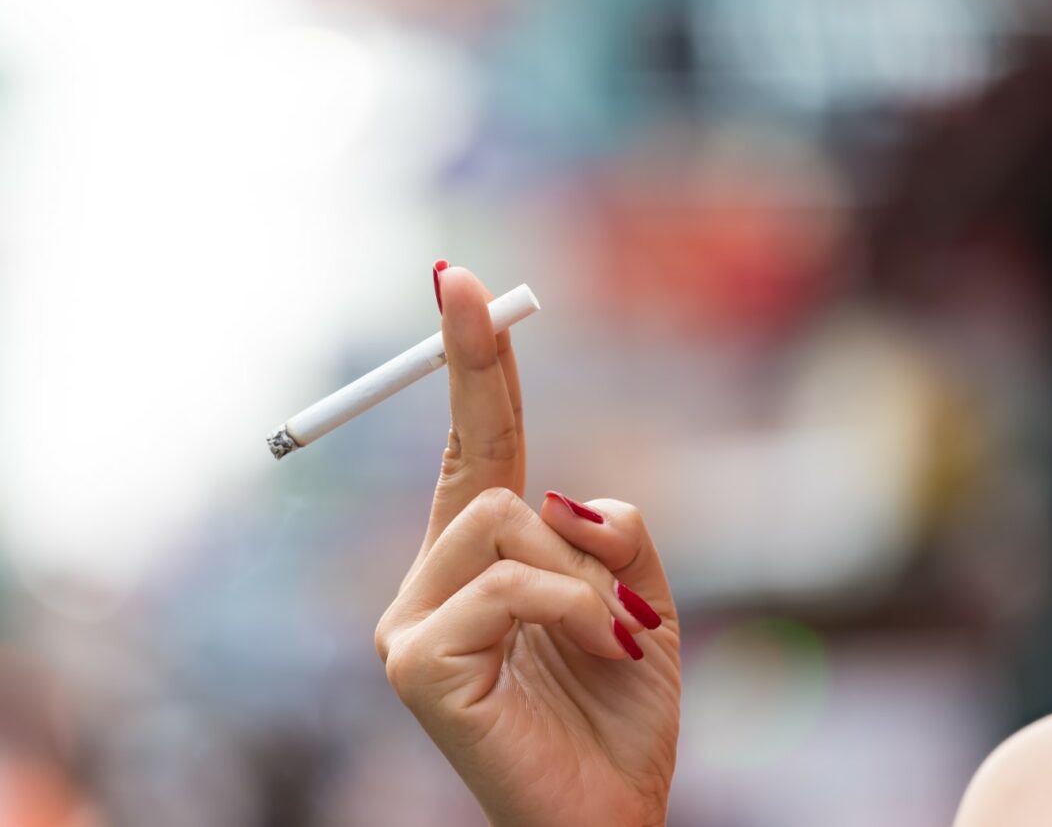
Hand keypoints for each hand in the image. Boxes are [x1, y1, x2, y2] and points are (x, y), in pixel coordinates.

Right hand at [374, 266, 680, 826]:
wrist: (609, 821)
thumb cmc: (619, 714)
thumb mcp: (641, 601)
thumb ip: (612, 535)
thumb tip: (565, 495)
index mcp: (476, 562)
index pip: (471, 444)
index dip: (469, 363)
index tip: (459, 279)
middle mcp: (428, 582)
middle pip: (482, 468)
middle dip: (564, 505)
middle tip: (607, 556)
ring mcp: (410, 623)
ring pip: (501, 519)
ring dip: (585, 576)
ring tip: (613, 640)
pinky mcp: (414, 663)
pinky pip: (509, 584)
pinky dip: (576, 609)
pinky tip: (601, 654)